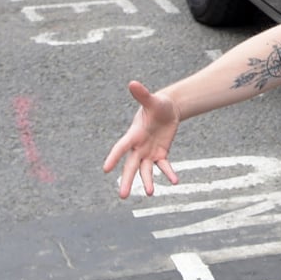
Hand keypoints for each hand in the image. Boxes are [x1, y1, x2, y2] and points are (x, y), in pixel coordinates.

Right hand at [102, 80, 179, 199]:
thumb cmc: (157, 104)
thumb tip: (132, 83)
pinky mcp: (160, 154)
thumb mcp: (152, 100)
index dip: (113, 157)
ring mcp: (149, 152)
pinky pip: (163, 166)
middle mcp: (139, 146)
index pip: (121, 147)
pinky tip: (174, 181)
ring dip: (147, 181)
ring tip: (151, 193)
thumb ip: (142, 94)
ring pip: (146, 170)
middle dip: (127, 180)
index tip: (105, 169)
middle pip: (131, 166)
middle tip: (123, 196)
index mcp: (134, 134)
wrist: (167, 110)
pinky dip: (168, 173)